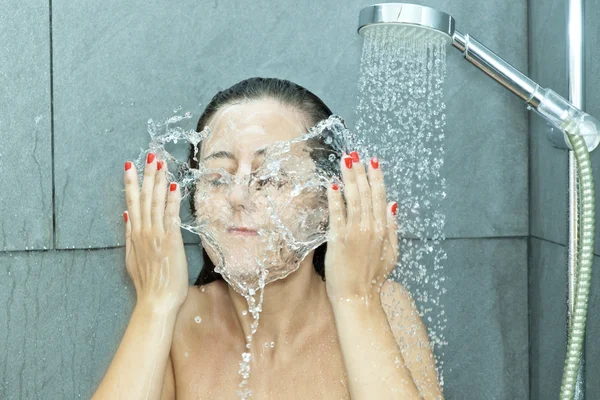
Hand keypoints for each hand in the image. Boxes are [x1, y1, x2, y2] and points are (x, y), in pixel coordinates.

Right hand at [123, 152, 188, 311]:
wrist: (156, 300)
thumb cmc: (148, 283)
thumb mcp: (132, 259)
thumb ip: (130, 237)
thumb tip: (127, 216)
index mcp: (135, 234)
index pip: (132, 202)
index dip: (131, 182)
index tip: (131, 165)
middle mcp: (144, 231)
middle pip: (144, 197)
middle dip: (146, 175)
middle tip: (149, 155)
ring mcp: (156, 234)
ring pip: (156, 202)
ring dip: (159, 181)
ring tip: (160, 163)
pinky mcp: (170, 240)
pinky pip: (171, 215)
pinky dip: (172, 200)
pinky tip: (173, 185)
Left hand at [325, 151, 398, 300]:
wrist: (358, 298)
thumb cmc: (373, 279)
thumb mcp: (391, 253)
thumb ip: (393, 227)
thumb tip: (393, 204)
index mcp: (383, 230)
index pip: (380, 197)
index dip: (376, 178)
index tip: (373, 162)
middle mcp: (371, 228)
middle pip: (366, 193)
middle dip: (360, 172)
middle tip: (355, 154)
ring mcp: (355, 233)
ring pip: (353, 199)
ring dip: (349, 178)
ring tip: (345, 161)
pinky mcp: (338, 240)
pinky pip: (337, 214)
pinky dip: (335, 198)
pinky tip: (332, 185)